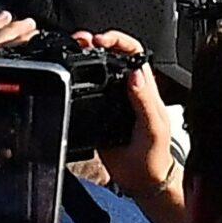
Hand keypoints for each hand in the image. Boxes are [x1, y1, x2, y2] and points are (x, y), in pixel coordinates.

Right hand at [79, 31, 178, 197]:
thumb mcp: (153, 127)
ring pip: (97, 71)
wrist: (142, 181)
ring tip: (71, 52)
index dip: (118, 41)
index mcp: (144, 86)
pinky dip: (75, 83)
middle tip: (81, 42)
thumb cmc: (154, 155)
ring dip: (84, 58)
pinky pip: (85, 93)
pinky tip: (67, 79)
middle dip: (95, 44)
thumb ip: (145, 102)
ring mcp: (111, 102)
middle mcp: (127, 90)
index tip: (102, 41)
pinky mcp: (97, 116)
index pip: (133, 52)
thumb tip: (136, 75)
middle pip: (112, 56)